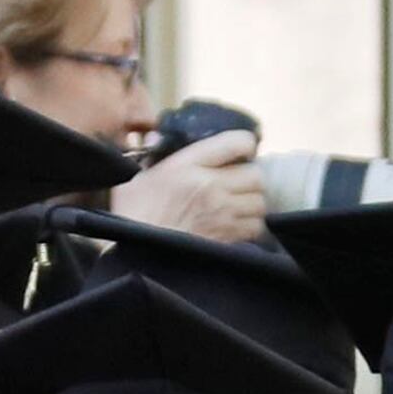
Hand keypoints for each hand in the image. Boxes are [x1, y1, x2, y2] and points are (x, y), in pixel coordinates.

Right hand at [114, 131, 268, 243]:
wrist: (134, 255)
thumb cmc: (132, 213)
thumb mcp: (140, 174)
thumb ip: (156, 155)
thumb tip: (157, 138)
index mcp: (189, 164)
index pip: (237, 142)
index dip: (245, 145)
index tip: (240, 152)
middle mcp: (211, 185)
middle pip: (255, 174)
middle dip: (250, 178)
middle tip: (239, 182)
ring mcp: (222, 214)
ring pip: (259, 201)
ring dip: (252, 203)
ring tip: (239, 205)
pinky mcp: (226, 238)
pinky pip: (255, 226)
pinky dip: (251, 225)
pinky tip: (237, 224)